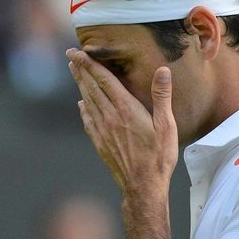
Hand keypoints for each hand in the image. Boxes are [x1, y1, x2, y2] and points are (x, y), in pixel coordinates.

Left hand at [66, 48, 177, 199]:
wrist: (142, 187)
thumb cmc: (159, 156)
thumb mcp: (167, 126)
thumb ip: (162, 96)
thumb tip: (162, 70)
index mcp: (126, 109)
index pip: (104, 80)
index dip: (90, 64)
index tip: (79, 51)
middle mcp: (110, 117)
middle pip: (92, 87)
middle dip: (81, 69)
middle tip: (71, 54)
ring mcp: (103, 131)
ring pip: (88, 101)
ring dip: (81, 84)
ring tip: (74, 71)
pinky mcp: (100, 143)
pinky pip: (88, 120)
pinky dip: (83, 109)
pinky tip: (82, 104)